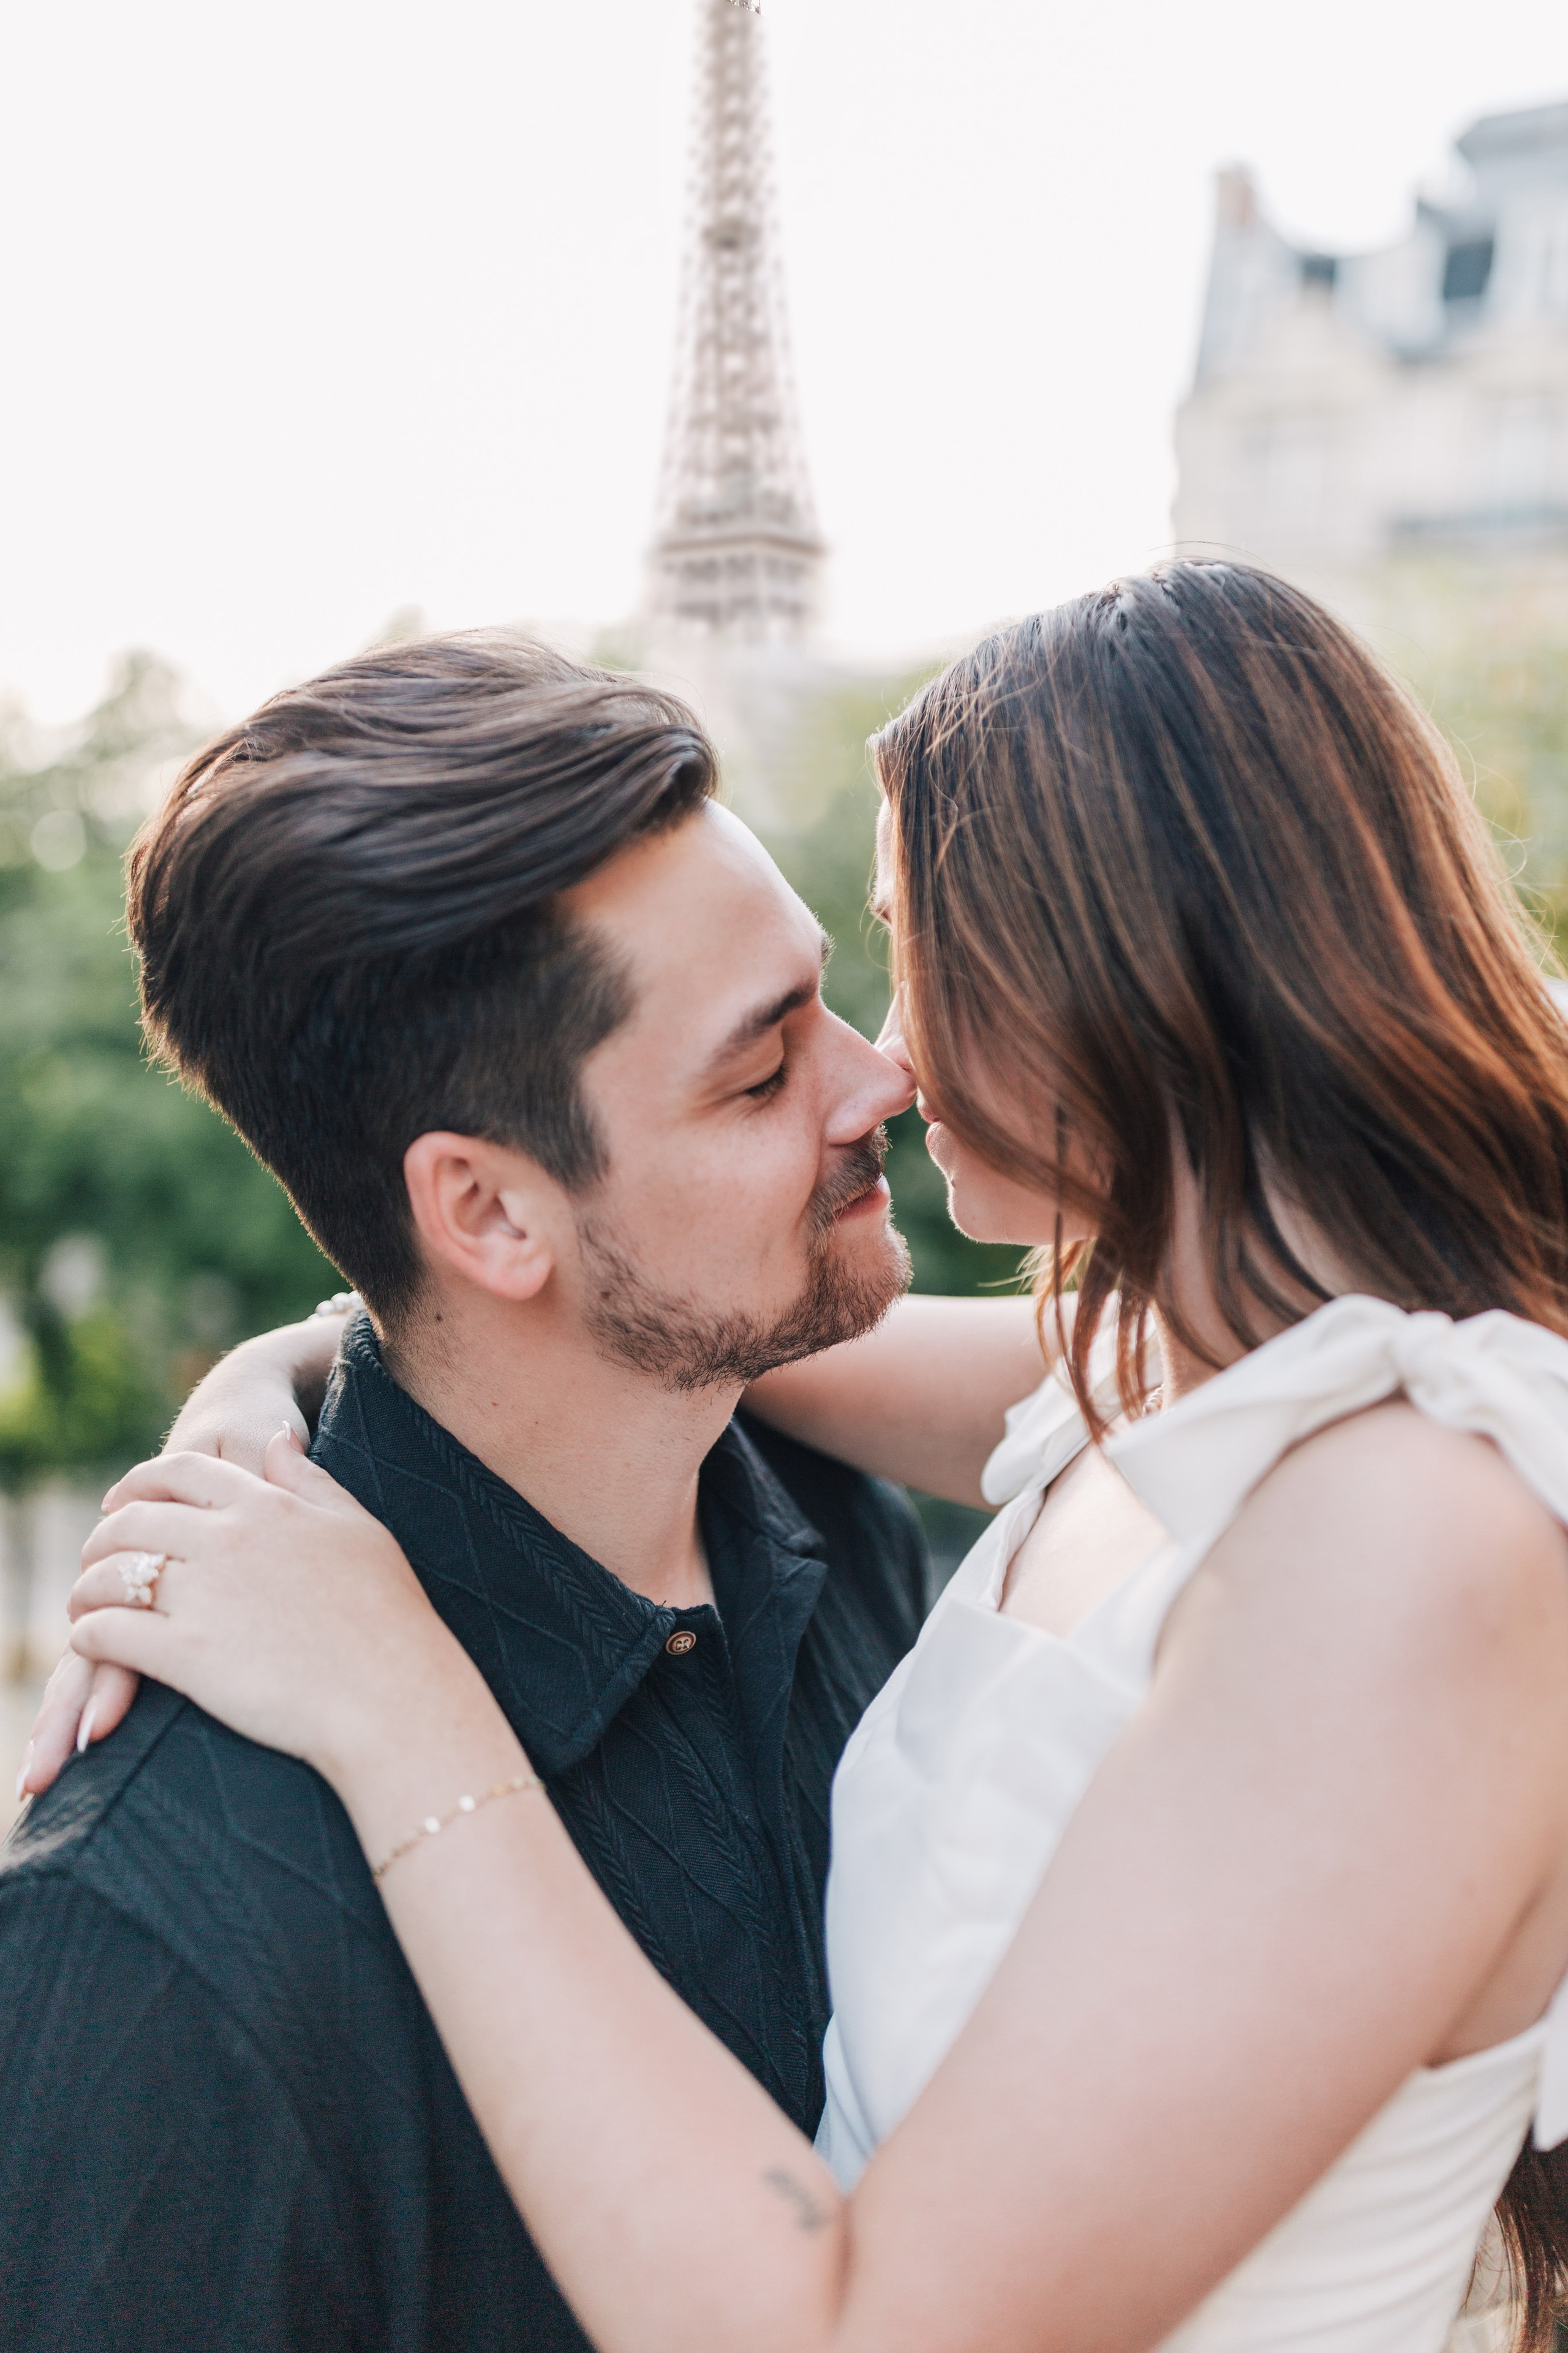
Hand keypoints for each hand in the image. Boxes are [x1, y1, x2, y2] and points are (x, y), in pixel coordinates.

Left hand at [17, 1314, 344, 1801]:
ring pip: (112, 1575)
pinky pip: (109, 1634)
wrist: (392, 1693)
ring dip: (88, 1587)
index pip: (182, 1473)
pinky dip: (89, 1636)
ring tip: (86, 1604)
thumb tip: (278, 1440)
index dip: (140, 1482)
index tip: (120, 1501)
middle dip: (103, 1538)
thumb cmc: (389, 1615)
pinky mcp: (187, 1656)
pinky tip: (93, 1644)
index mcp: (267, 1506)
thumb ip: (310, 1480)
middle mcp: (228, 1540)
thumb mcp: (358, 1528)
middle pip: (135, 1521)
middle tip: (94, 1560)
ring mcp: (205, 1597)